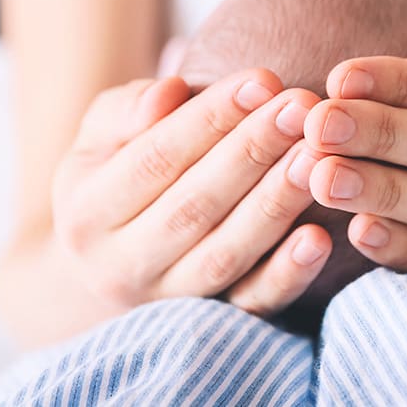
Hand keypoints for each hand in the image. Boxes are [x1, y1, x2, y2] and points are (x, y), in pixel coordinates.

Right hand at [51, 71, 332, 316]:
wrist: (104, 269)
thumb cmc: (114, 177)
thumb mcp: (99, 137)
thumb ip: (127, 109)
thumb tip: (169, 92)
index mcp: (84, 213)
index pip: (156, 158)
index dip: (211, 118)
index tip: (263, 80)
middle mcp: (119, 266)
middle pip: (195, 205)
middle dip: (253, 151)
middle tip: (303, 108)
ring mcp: (166, 303)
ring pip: (226, 253)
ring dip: (276, 203)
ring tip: (317, 156)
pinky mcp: (211, 326)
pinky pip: (251, 306)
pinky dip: (287, 275)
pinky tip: (321, 238)